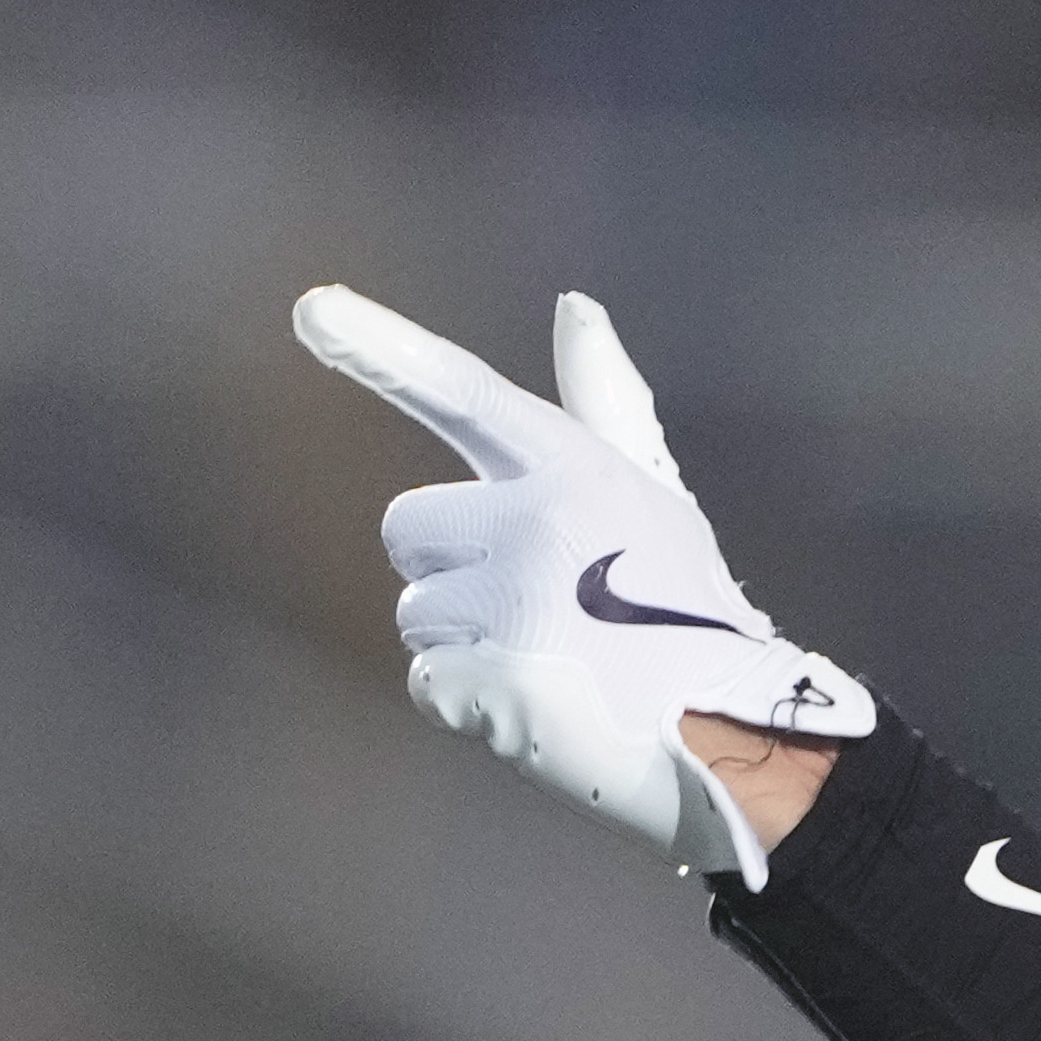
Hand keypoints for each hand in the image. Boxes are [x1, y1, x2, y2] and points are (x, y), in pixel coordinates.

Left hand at [294, 285, 874, 881]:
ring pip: (418, 613)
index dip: (384, 350)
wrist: (728, 735)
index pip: (465, 395)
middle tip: (540, 609)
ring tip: (550, 663)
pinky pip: (429, 683)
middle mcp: (537, 528)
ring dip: (468, 643)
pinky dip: (472, 707)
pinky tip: (538, 707)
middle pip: (409, 528)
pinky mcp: (487, 682)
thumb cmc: (685, 612)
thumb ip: (603, 402)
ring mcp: (511, 608)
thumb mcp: (653, 495)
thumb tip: (577, 306)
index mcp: (574, 472)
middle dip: (455, 570)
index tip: (312, 310)